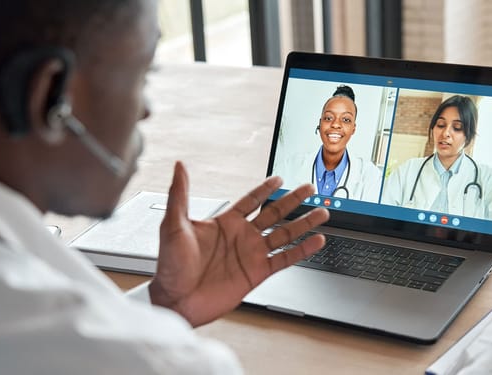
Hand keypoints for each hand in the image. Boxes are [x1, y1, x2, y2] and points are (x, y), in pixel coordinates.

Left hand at [149, 162, 328, 326]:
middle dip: (292, 201)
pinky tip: (316, 241)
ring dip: (303, 223)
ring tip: (322, 212)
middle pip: (274, 214)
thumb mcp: (174, 224)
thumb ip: (180, 194)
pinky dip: (302, 250)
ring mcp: (251, 254)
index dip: (265, 189)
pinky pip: (285, 259)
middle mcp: (242, 236)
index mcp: (225, 223)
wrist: (175, 300)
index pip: (250, 201)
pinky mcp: (257, 273)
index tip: (278, 178)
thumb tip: (179, 166)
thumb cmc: (169, 264)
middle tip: (309, 188)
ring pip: (284, 234)